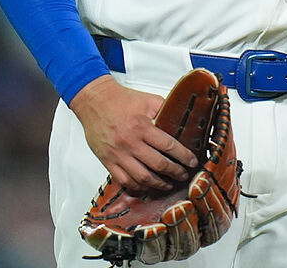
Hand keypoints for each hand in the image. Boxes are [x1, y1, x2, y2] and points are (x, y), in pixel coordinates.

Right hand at [69, 75, 199, 193]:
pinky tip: (146, 186)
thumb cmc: (120, 100)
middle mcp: (130, 143)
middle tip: (183, 175)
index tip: (192, 162)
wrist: (95, 101)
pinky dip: (137, 187)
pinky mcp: (108, 161)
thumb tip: (182, 120)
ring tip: (167, 184)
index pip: (168, 146)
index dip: (183, 156)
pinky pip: (123, 181)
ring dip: (158, 184)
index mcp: (142, 127)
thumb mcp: (148, 100)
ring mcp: (118, 155)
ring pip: (141, 178)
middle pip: (158, 165)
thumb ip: (165, 111)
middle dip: (175, 172)